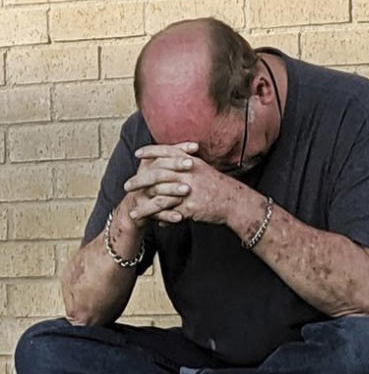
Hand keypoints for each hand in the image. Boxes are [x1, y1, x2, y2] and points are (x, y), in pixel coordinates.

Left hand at [125, 144, 245, 225]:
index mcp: (192, 163)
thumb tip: (177, 162)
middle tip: (127, 186)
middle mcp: (188, 174)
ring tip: (133, 210)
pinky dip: (157, 218)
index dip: (151, 151)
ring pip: (159, 197)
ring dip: (144, 205)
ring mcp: (188, 191)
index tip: (138, 154)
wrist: (236, 202)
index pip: (167, 152)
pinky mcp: (190, 207)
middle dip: (139, 181)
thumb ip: (189, 166)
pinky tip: (150, 222)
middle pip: (157, 174)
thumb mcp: (205, 170)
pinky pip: (169, 213)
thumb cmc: (221, 187)